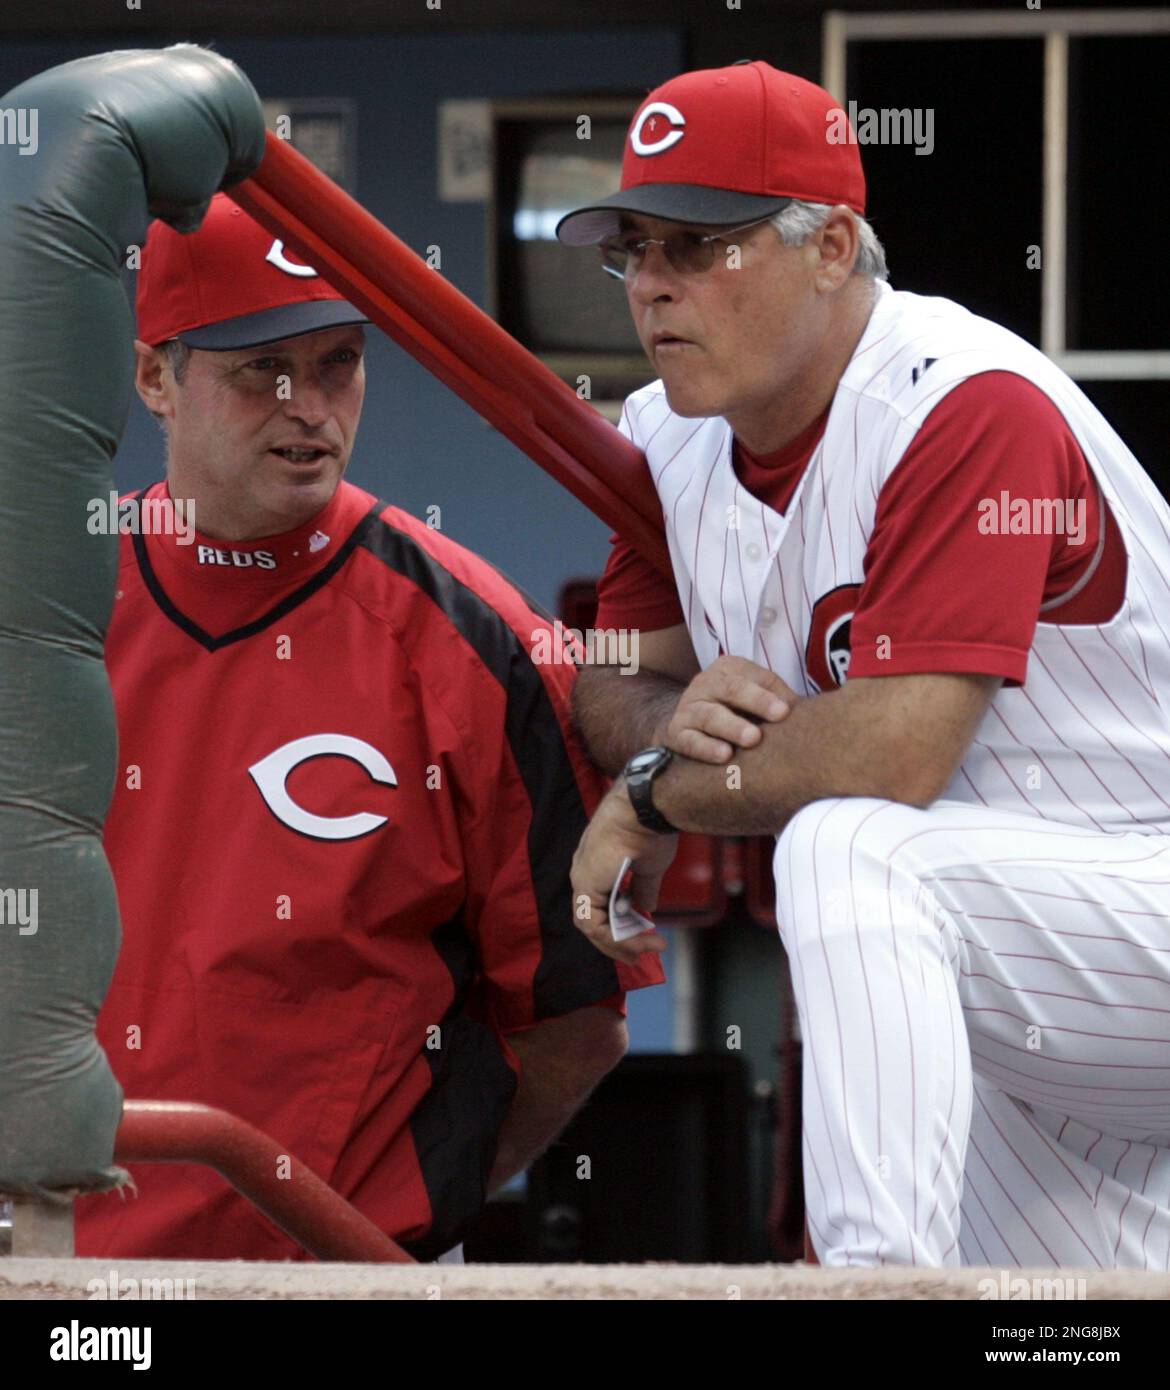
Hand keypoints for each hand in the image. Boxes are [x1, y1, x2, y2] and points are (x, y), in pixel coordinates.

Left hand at [570, 781, 677, 962]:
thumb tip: (646, 910)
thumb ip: (643, 890)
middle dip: (619, 942)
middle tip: (641, 956)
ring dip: (622, 943)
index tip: (643, 937)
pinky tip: (638, 940)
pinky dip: (616, 937)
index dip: (620, 925)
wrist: (645, 812)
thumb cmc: (649, 831)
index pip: (601, 905)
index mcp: (596, 867)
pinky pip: (594, 926)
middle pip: (594, 920)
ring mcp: (582, 881)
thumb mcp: (649, 868)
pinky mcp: (585, 888)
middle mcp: (584, 874)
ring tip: (648, 948)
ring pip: (593, 928)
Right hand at [661, 656, 799, 763]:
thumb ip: (781, 703)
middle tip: (779, 715)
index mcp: (730, 669)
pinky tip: (724, 756)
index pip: (754, 676)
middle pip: (731, 688)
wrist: (685, 728)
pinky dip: (706, 748)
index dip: (771, 693)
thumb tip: (821, 715)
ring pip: (709, 714)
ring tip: (752, 738)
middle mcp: (706, 683)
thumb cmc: (734, 713)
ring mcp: (689, 707)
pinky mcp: (675, 733)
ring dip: (732, 726)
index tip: (789, 710)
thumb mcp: (755, 701)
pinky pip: (690, 740)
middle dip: (756, 701)